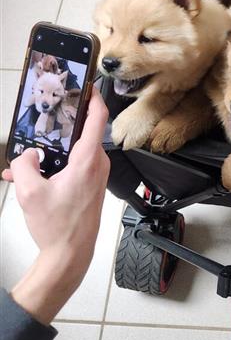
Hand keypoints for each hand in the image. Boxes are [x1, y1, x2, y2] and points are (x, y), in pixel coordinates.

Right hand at [2, 87, 109, 323]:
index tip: (88, 84)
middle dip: (61, 127)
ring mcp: (95, 176)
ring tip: (27, 161)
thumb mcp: (29, 193)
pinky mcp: (91, 185)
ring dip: (52, 152)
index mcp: (87, 160)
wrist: (70, 255)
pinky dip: (55, 167)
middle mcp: (96, 165)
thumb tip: (25, 156)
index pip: (98, 118)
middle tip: (47, 117)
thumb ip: (23, 166)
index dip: (94, 97)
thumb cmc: (58, 228)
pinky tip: (31, 178)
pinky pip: (74, 167)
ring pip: (74, 152)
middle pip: (83, 133)